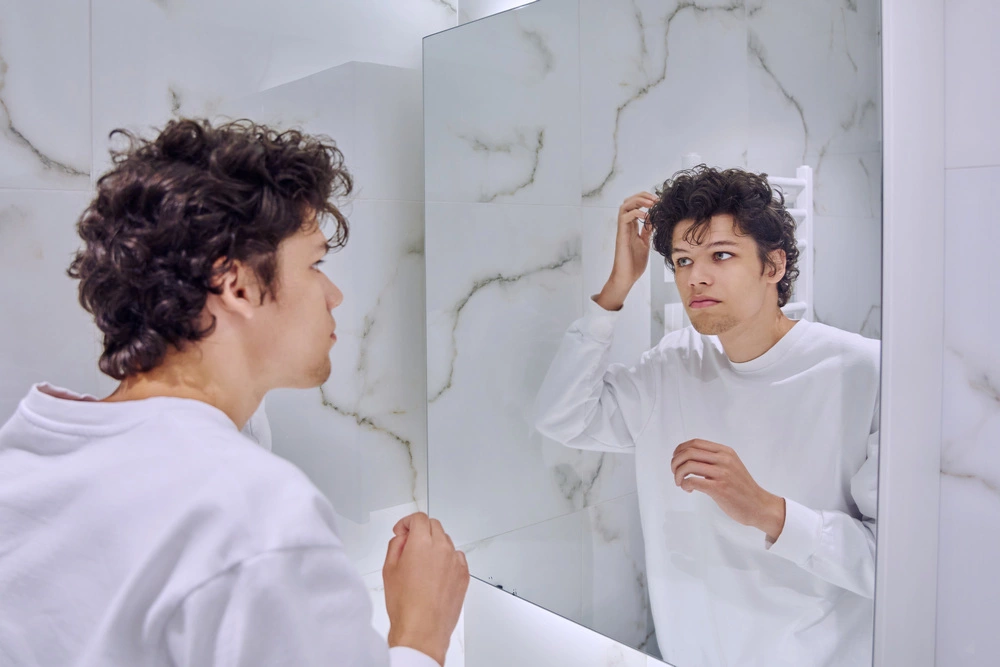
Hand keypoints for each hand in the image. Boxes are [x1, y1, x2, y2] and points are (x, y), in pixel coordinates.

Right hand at [383, 512, 469, 665]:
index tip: (402, 531)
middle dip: (421, 531)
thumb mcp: (389, 569)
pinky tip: (435, 574)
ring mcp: (456, 561)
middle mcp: (442, 548)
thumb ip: (396, 545)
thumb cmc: (405, 604)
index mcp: (422, 543)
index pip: (419, 518)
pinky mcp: (464, 575)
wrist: (422, 630)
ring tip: (422, 564)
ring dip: (434, 545)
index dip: (407, 522)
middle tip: (410, 545)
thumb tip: (403, 537)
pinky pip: (456, 557)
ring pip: (446, 541)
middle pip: (434, 526)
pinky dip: (447, 559)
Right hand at [595, 192, 657, 310]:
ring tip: (651, 203)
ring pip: (625, 206)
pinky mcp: (621, 235)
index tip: (660, 202)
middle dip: (643, 196)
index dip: (647, 200)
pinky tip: (646, 217)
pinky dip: (636, 213)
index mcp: (632, 227)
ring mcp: (622, 230)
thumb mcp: (645, 243)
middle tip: (656, 199)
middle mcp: (626, 226)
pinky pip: (625, 217)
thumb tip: (654, 220)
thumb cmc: (634, 263)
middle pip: (629, 201)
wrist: (626, 277)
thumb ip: (647, 231)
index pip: (636, 205)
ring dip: (639, 201)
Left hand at [671, 439, 785, 540]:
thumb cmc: (742, 488)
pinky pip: (693, 482)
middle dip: (675, 462)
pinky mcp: (720, 489)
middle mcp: (724, 459)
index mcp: (725, 452)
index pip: (696, 443)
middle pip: (689, 452)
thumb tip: (689, 458)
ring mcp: (722, 474)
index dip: (680, 449)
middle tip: (675, 472)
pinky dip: (685, 485)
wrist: (759, 506)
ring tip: (680, 482)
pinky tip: (688, 489)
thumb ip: (715, 459)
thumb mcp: (731, 465)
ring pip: (688, 466)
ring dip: (678, 474)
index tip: (676, 458)